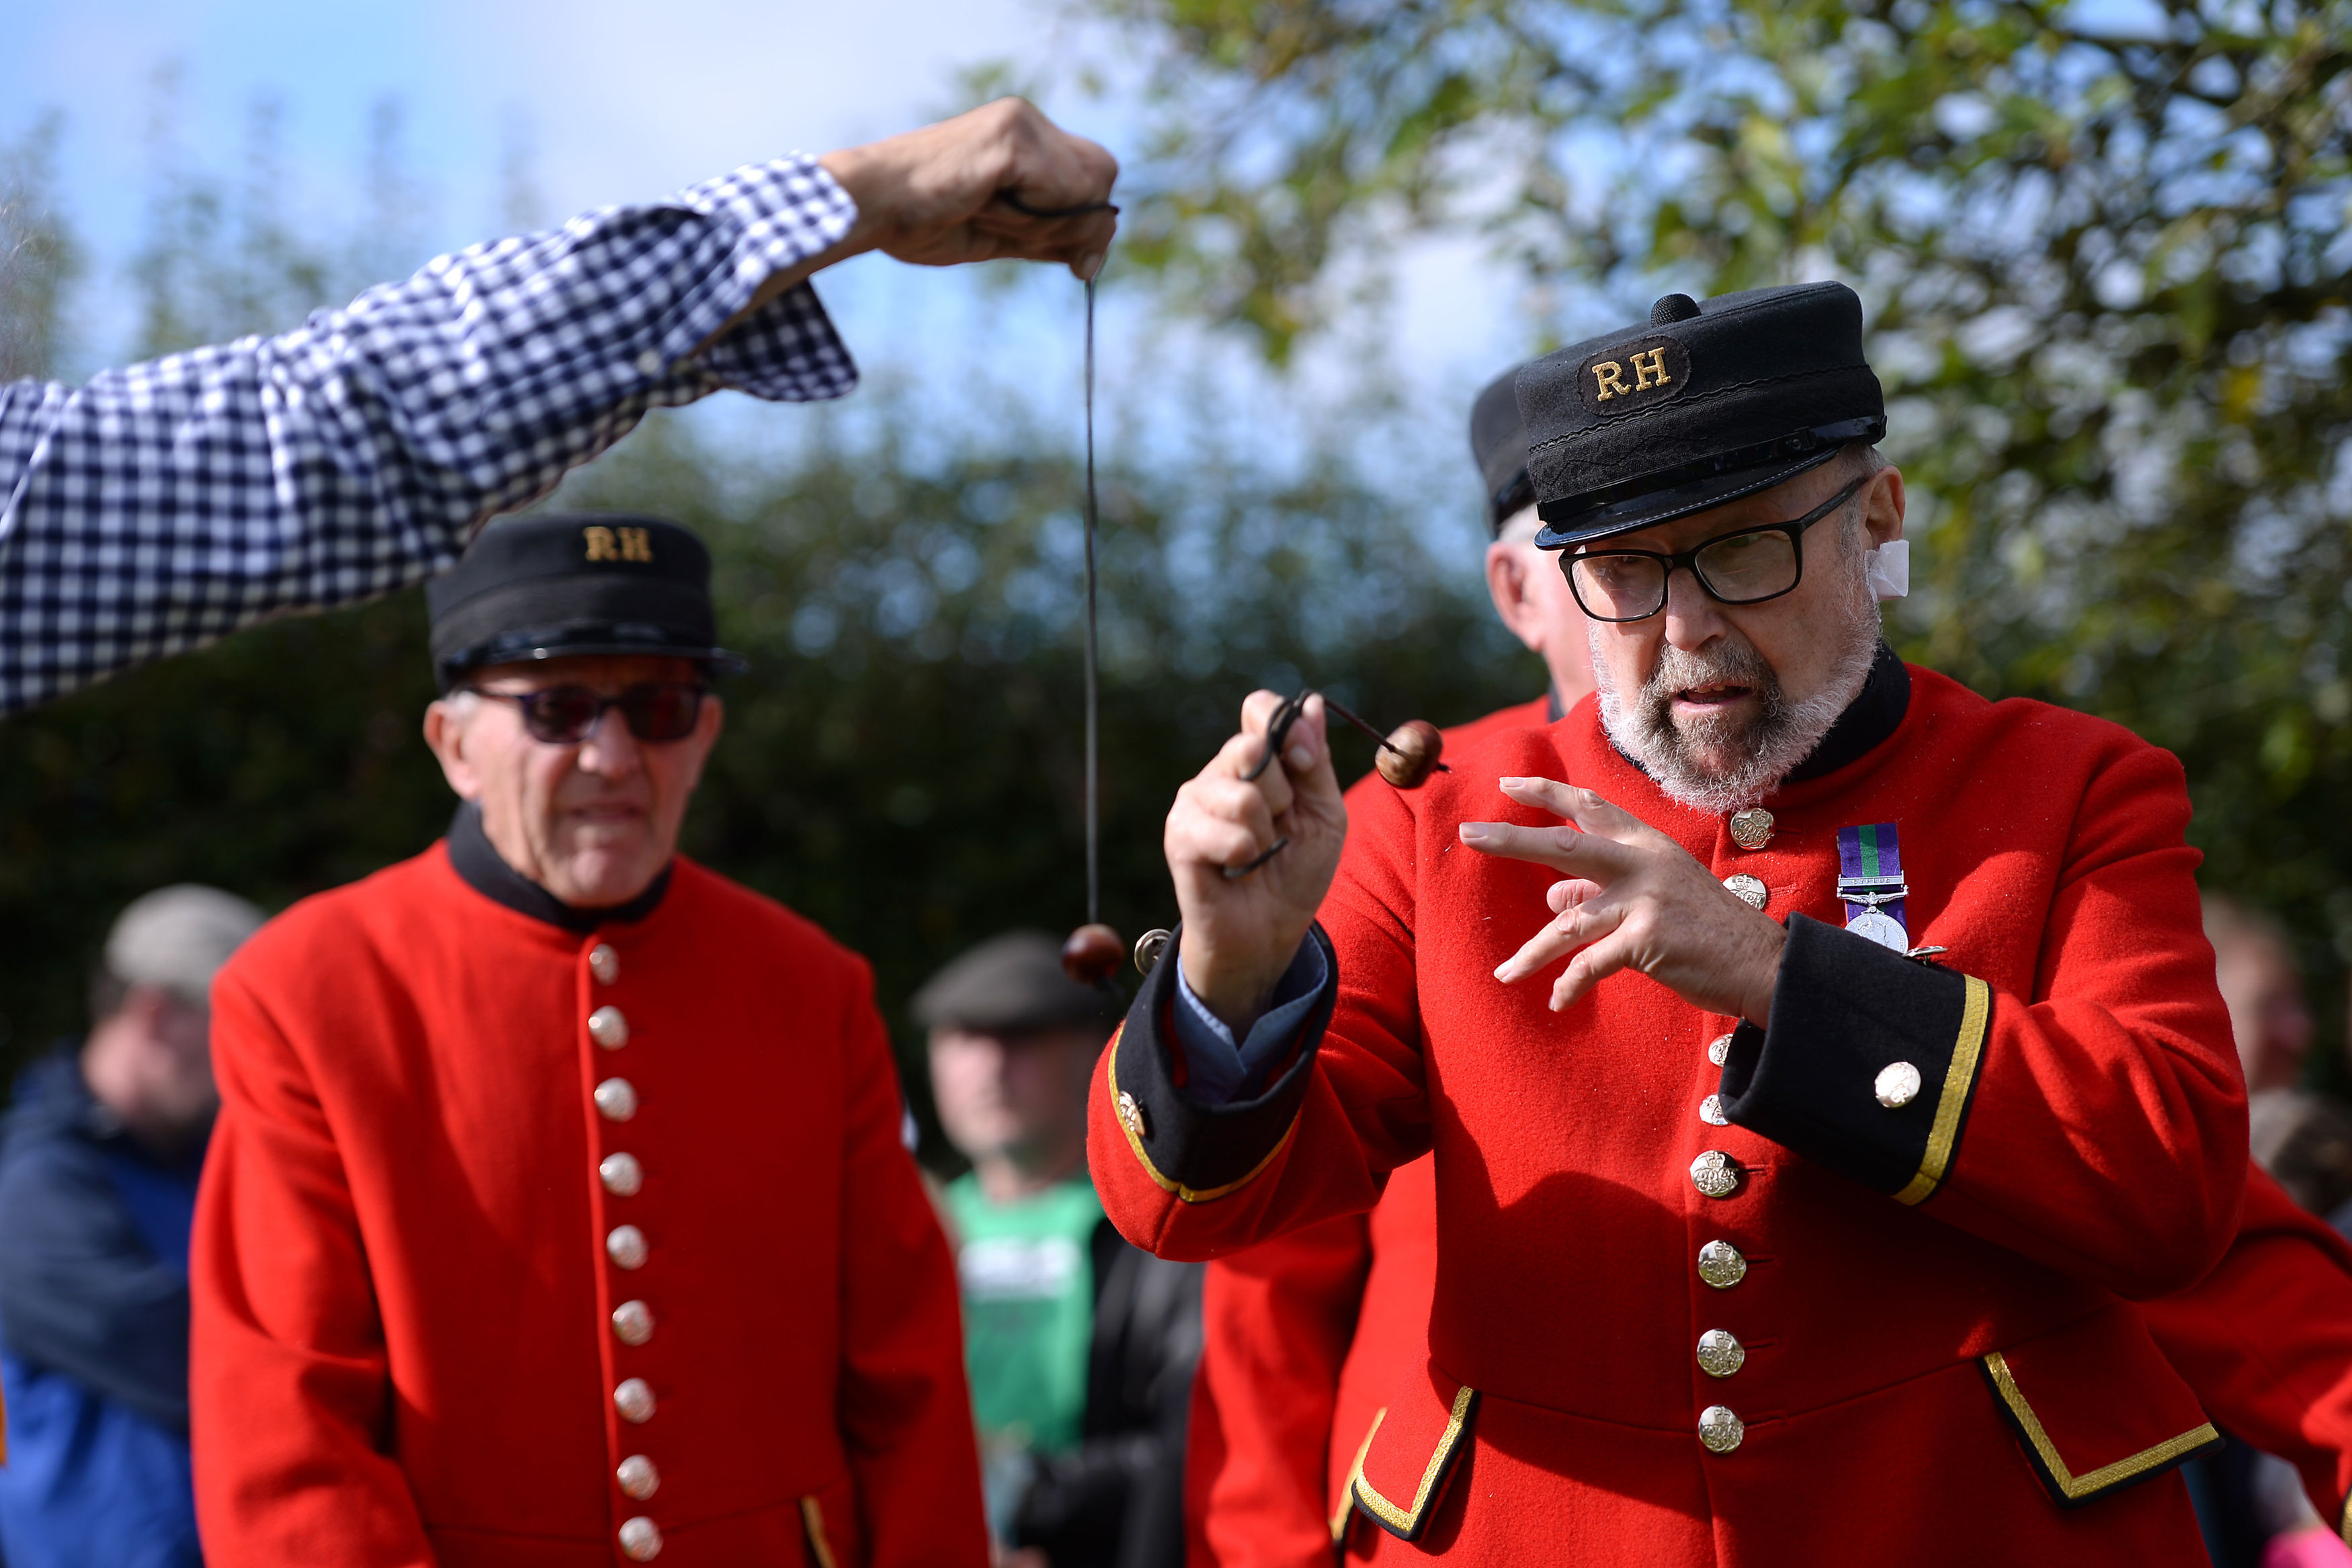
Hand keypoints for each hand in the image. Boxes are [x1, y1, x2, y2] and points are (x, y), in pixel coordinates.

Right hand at [819, 98, 1117, 278]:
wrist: (873, 207)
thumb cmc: (923, 222)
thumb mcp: (1004, 234)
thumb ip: (1049, 236)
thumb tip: (1093, 255)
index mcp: (1024, 138)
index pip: (1095, 175)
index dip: (1093, 224)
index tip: (1078, 264)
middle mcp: (1027, 121)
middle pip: (1101, 177)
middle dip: (1075, 227)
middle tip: (1013, 234)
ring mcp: (1021, 124)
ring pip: (1085, 188)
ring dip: (1043, 225)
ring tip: (985, 214)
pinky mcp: (1011, 139)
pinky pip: (1062, 190)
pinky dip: (1032, 216)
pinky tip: (985, 208)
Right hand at [1166, 693, 1347, 1030]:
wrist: (1269, 933)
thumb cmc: (1296, 872)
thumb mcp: (1324, 813)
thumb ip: (1315, 759)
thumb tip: (1310, 703)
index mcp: (1254, 760)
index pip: (1259, 709)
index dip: (1287, 732)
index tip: (1304, 766)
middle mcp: (1219, 773)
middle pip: (1252, 747)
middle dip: (1282, 794)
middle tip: (1278, 826)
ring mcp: (1194, 803)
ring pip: (1241, 795)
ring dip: (1264, 834)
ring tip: (1257, 854)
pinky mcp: (1179, 837)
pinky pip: (1220, 831)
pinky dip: (1243, 854)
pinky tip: (1238, 868)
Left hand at [1460, 778, 1784, 1023]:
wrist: (1761, 962)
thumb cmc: (1706, 929)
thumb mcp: (1656, 895)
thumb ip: (1602, 891)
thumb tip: (1552, 897)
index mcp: (1646, 844)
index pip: (1589, 806)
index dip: (1546, 792)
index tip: (1506, 784)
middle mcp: (1642, 862)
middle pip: (1564, 844)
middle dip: (1512, 839)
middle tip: (1468, 834)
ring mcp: (1644, 900)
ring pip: (1568, 922)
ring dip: (1532, 953)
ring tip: (1506, 973)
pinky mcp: (1647, 940)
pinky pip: (1590, 964)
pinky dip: (1570, 985)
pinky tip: (1558, 1001)